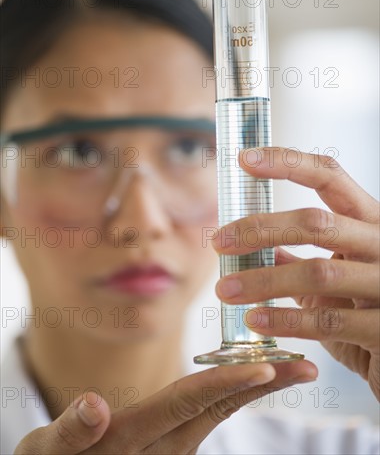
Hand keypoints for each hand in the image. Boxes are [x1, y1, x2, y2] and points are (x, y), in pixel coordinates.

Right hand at [15, 360, 316, 453]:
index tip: (266, 369)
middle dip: (262, 383)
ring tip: (291, 365)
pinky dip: (234, 390)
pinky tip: (255, 375)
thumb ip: (71, 432)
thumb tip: (93, 406)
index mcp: (136, 438)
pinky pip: (208, 411)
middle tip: (305, 365)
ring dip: (256, 385)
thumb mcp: (50, 452)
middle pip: (218, 405)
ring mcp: (172, 443)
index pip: (187, 403)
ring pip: (218, 408)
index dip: (226, 384)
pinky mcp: (172, 439)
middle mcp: (164, 443)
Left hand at [213, 147, 379, 400]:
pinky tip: (255, 320)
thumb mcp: (335, 276)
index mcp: (369, 220)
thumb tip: (258, 246)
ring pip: (318, 272)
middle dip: (261, 229)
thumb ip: (300, 260)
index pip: (329, 176)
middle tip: (219, 241)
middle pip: (317, 222)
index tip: (243, 159)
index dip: (287, 163)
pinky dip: (285, 320)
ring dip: (263, 280)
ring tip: (225, 289)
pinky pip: (328, 323)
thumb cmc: (367, 308)